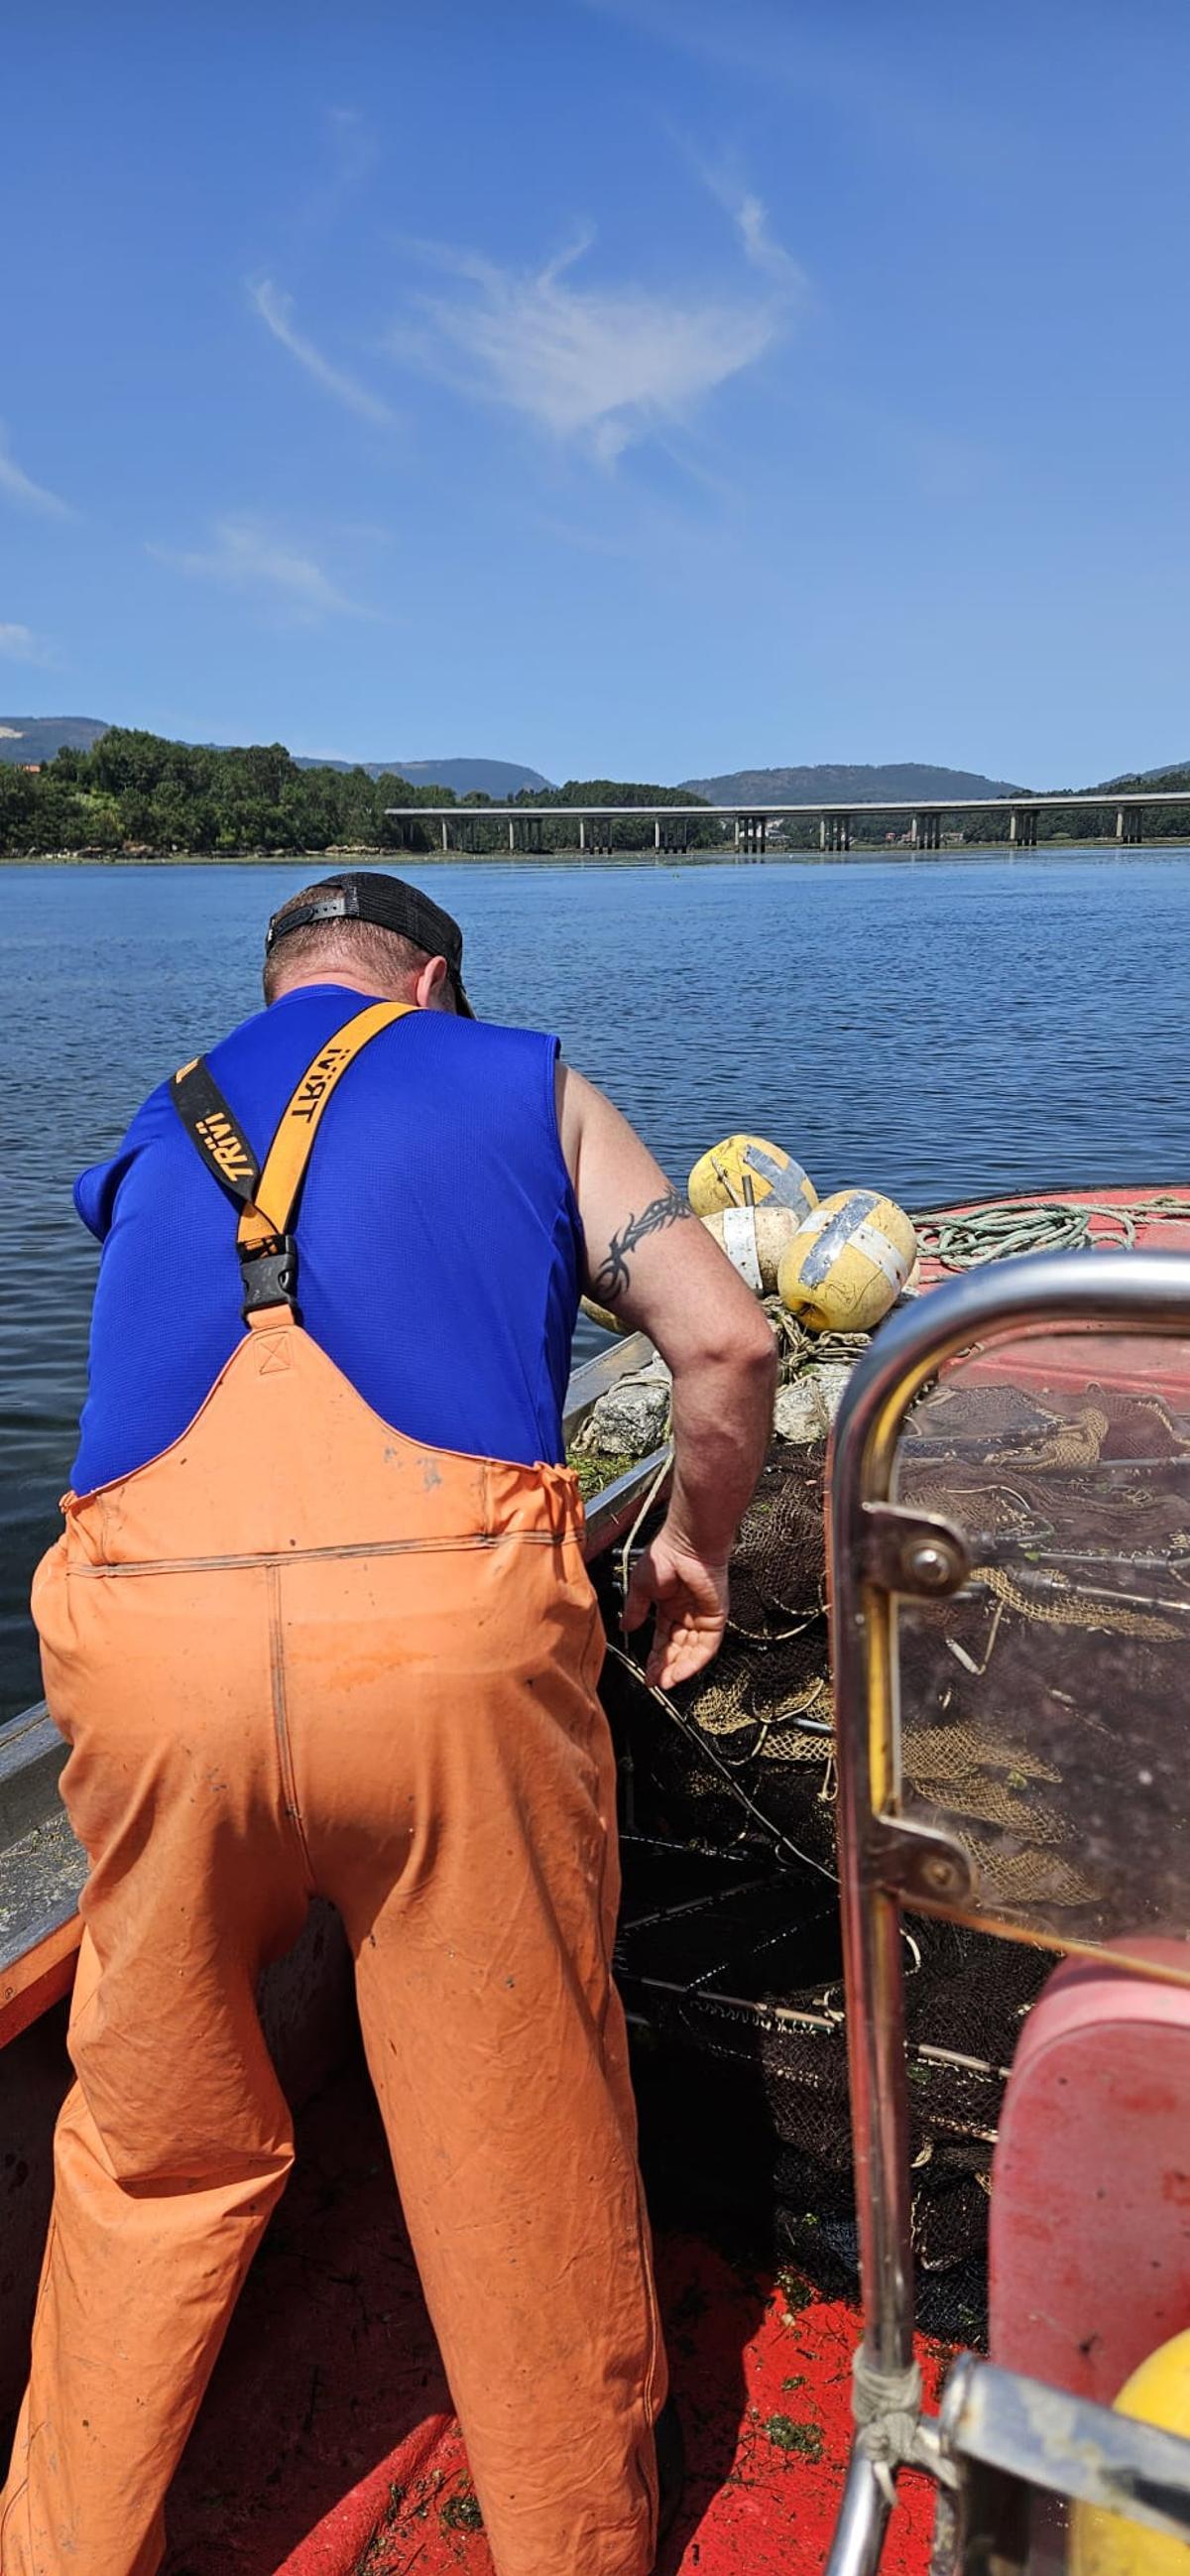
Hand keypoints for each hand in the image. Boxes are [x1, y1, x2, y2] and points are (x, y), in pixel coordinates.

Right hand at [623, 1528, 730, 1689]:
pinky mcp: (716, 1617)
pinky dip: (695, 1661)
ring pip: (692, 1651)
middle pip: (677, 1649)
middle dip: (666, 1668)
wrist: (686, 1543)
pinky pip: (707, 1645)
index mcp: (669, 1606)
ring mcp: (702, 1616)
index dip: (654, 1658)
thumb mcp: (641, 1587)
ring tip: (666, 1682)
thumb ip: (635, 1610)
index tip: (646, 1674)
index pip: (662, 1640)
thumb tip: (626, 1628)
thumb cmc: (666, 1555)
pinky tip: (681, 1671)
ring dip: (679, 1669)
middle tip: (655, 1682)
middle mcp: (686, 1614)